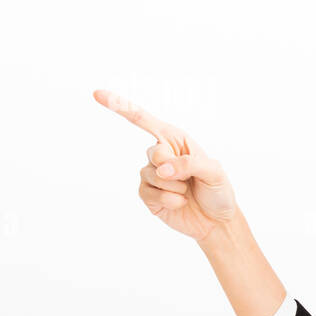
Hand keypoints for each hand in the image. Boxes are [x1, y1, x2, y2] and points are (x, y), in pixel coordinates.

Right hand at [93, 89, 237, 240]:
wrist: (217, 221)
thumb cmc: (218, 191)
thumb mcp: (214, 172)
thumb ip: (189, 164)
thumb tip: (162, 169)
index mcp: (175, 139)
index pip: (143, 119)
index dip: (119, 105)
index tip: (97, 94)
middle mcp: (161, 154)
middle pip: (153, 153)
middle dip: (172, 168)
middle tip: (189, 179)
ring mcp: (152, 175)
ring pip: (151, 175)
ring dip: (174, 187)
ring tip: (188, 192)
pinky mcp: (148, 195)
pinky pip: (149, 193)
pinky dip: (169, 200)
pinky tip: (180, 203)